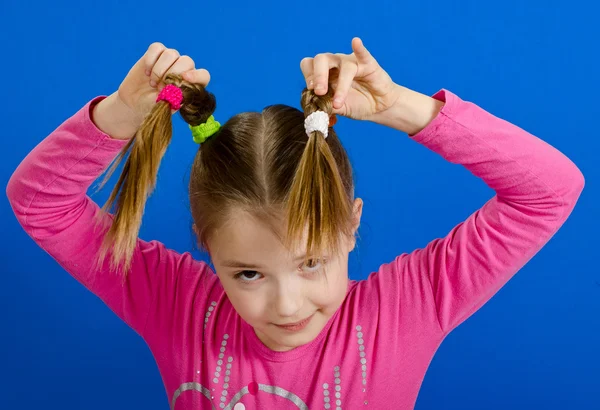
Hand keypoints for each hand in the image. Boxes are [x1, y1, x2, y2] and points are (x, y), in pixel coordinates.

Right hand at [93, 42, 210, 138]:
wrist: (135, 103)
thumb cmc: (154, 106)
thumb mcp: (165, 107)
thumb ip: (174, 100)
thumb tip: (179, 90)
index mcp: (192, 84)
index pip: (203, 75)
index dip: (197, 76)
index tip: (185, 78)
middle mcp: (184, 69)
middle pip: (187, 61)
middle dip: (172, 75)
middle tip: (160, 88)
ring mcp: (171, 60)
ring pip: (171, 54)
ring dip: (160, 70)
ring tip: (153, 83)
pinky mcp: (156, 53)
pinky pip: (157, 48)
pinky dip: (150, 60)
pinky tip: (146, 73)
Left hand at [300, 37, 401, 121]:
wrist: (377, 107)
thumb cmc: (356, 104)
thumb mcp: (339, 108)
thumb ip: (327, 107)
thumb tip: (315, 110)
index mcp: (324, 73)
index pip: (309, 64)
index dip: (308, 75)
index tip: (311, 91)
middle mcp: (335, 64)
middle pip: (321, 59)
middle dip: (318, 76)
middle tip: (319, 92)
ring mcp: (351, 62)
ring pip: (343, 65)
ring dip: (340, 85)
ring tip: (338, 103)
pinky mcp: (368, 64)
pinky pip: (363, 54)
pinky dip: (359, 48)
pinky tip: (355, 42)